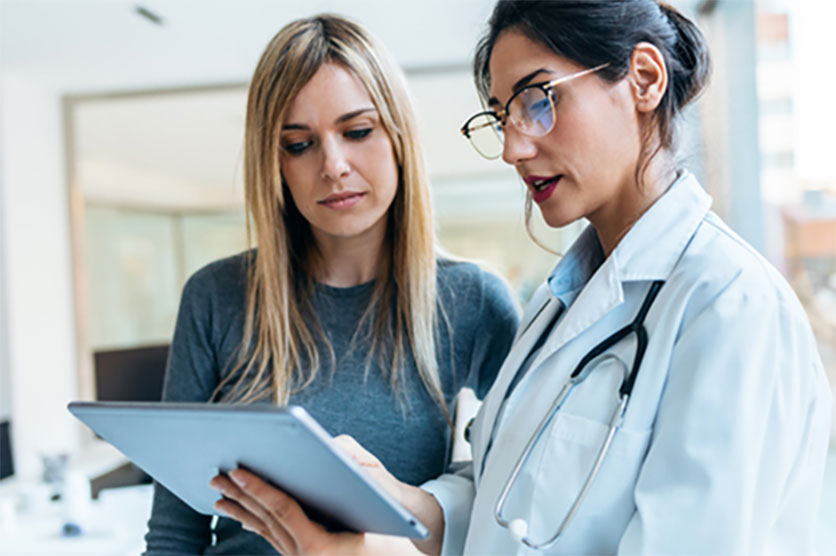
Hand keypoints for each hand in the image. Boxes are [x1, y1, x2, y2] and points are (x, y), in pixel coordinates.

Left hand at [209, 435, 444, 554]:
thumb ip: (355, 484)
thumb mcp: (377, 517)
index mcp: (318, 547)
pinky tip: (244, 514)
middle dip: (241, 495)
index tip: (239, 471)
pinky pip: (274, 538)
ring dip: (243, 509)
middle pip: (267, 519)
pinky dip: (257, 522)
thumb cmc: (393, 548)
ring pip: (266, 530)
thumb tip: (335, 455)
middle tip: (219, 475)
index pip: (281, 509)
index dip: (259, 487)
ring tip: (220, 494)